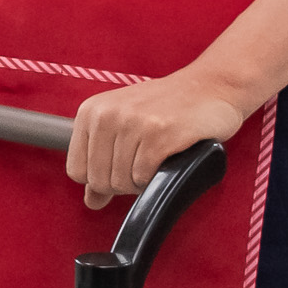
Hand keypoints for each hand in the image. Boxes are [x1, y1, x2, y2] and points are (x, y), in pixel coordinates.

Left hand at [67, 69, 248, 209]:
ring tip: (157, 159)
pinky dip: (156, 179)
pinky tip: (167, 160)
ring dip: (142, 182)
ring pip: (121, 182)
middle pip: (99, 181)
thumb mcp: (124, 128)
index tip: (121, 168)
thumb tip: (92, 201)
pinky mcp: (159, 134)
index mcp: (90, 112)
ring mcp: (133, 123)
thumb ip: (102, 164)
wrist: (211, 86)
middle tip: (144, 165)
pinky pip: (143, 178)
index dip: (100, 180)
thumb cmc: (166, 108)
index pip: (76, 172)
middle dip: (123, 184)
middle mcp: (106, 114)